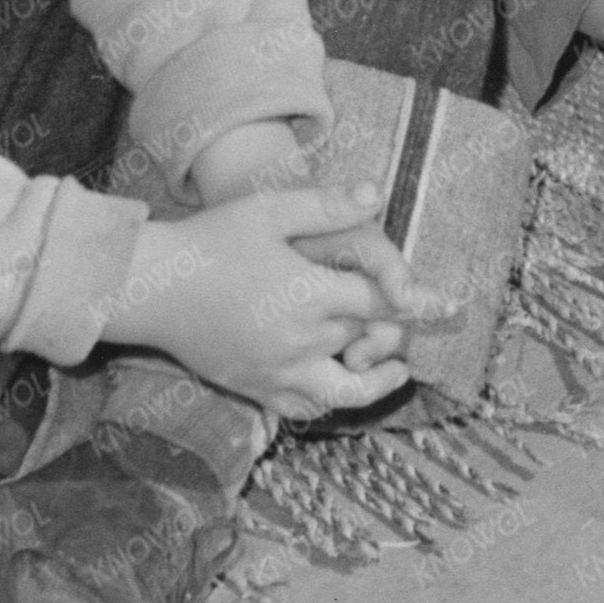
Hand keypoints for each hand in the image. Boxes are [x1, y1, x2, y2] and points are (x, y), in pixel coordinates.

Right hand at [120, 186, 441, 413]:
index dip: (422, 302)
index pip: (382, 302)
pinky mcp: (253, 389)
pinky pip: (302, 409)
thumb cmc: (210, 240)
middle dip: (396, 334)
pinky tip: (338, 386)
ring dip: (374, 383)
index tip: (454, 306)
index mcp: (309, 295)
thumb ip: (326, 205)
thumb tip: (377, 193)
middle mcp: (299, 341)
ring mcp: (276, 372)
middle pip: (368, 345)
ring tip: (394, 368)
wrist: (150, 288)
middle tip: (413, 324)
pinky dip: (329, 402)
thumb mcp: (267, 209)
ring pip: (343, 392)